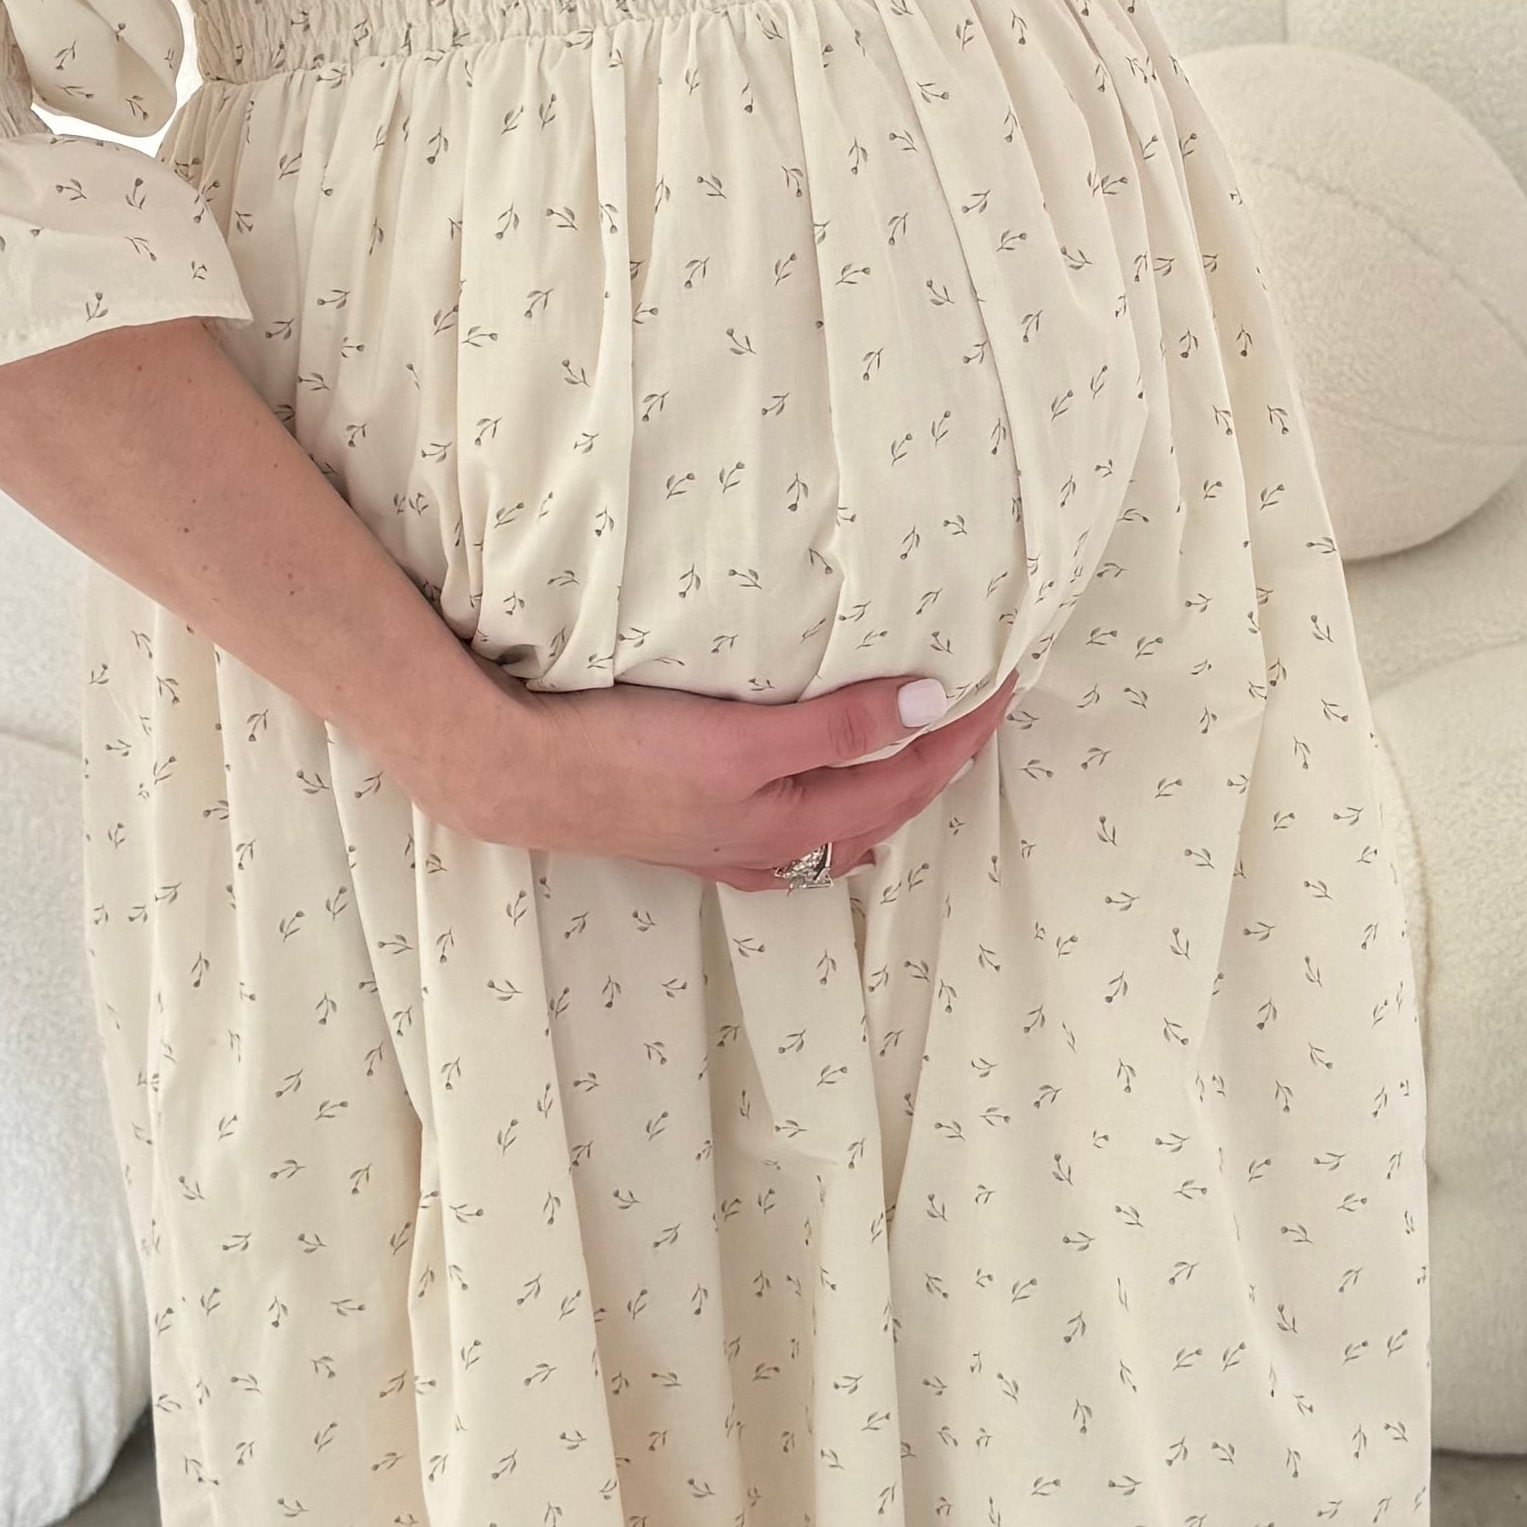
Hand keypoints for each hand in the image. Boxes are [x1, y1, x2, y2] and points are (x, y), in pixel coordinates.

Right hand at [454, 655, 1022, 885]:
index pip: (913, 773)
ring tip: (923, 751)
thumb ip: (839, 723)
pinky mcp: (697, 834)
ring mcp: (734, 846)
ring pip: (843, 825)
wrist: (519, 778)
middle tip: (981, 708)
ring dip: (891, 788)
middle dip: (941, 761)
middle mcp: (776, 846)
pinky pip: (795, 830)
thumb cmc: (625, 754)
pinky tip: (824, 806)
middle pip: (887, 805)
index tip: (1006, 680)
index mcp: (798, 822)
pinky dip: (835, 809)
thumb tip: (932, 704)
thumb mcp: (743, 737)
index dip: (965, 729)